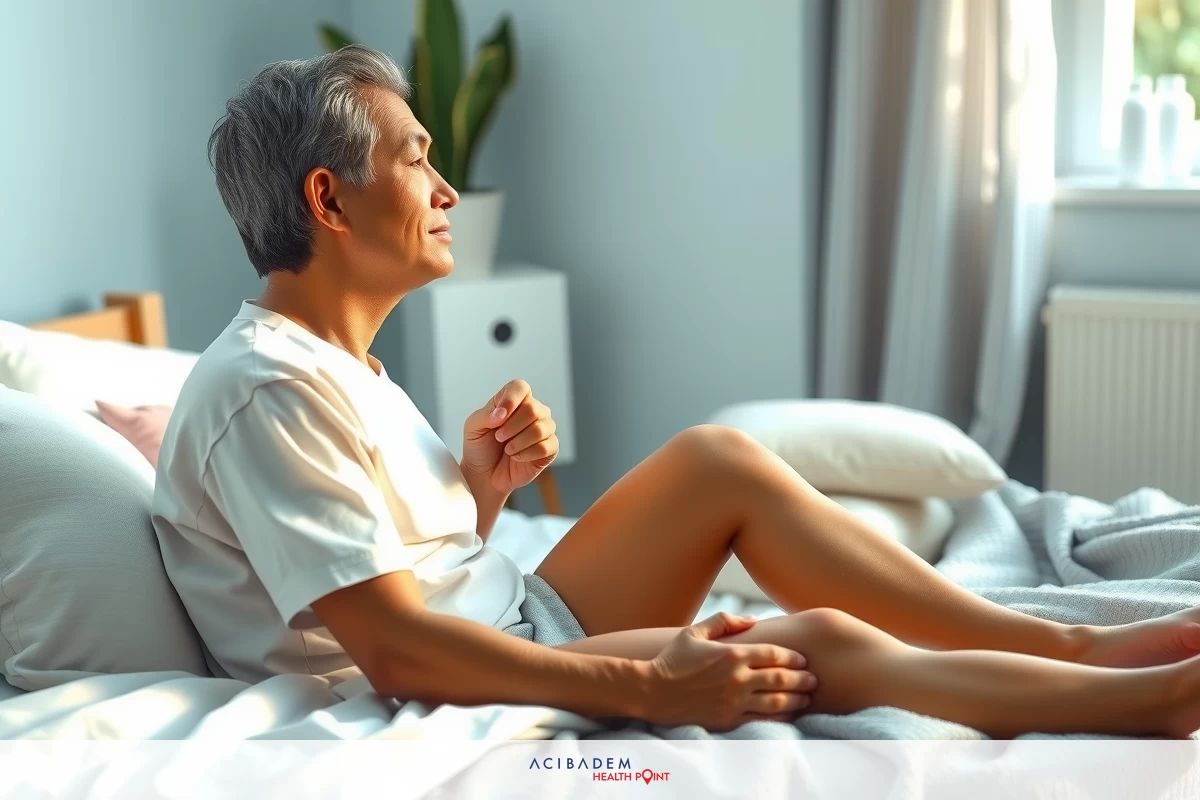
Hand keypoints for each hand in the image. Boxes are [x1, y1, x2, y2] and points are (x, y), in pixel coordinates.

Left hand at [461, 379, 558, 494]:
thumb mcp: (473, 427)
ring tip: (507, 449)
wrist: (484, 475)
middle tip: (498, 437)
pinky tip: (517, 457)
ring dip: (519, 442)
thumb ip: (485, 415)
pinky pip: (546, 447)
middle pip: (532, 409)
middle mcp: (533, 411)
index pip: (520, 388)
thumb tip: (502, 413)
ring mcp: (544, 429)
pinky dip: (527, 454)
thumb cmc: (480, 447)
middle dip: (512, 427)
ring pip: (541, 429)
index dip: (511, 399)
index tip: (498, 417)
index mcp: (514, 401)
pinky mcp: (550, 448)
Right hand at [644, 612, 815, 730]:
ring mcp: (734, 702)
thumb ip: (725, 621)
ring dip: (796, 700)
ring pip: (777, 702)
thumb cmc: (672, 660)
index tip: (803, 660)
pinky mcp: (728, 720)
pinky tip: (788, 715)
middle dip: (802, 679)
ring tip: (806, 698)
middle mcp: (737, 678)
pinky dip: (780, 718)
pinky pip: (762, 720)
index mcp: (732, 654)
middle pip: (781, 678)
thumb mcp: (695, 631)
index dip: (793, 657)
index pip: (774, 654)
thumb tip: (753, 619)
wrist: (651, 691)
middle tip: (814, 680)